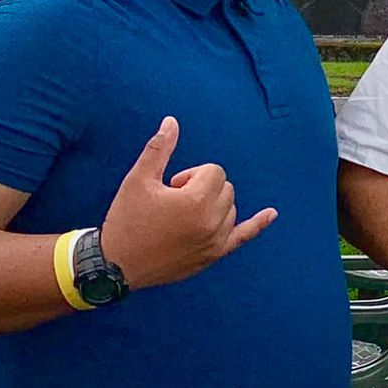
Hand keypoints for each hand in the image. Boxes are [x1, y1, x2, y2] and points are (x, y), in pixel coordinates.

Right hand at [99, 116, 274, 290]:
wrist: (115, 265)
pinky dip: (258, 224)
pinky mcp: (213, 255)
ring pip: (230, 207)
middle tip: (171, 202)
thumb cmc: (126, 220)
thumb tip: (172, 121)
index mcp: (196, 201)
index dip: (190, 175)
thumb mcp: (138, 180)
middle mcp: (212, 222)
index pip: (214, 172)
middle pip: (225, 188)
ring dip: (212, 205)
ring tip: (180, 217)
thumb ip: (159, 149)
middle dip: (201, 188)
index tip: (170, 187)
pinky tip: (272, 214)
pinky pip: (243, 237)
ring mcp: (215, 242)